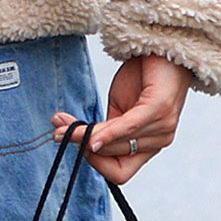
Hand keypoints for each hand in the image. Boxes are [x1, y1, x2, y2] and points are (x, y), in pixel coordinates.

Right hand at [61, 56, 189, 185]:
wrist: (162, 47)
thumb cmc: (144, 76)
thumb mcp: (120, 107)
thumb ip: (106, 128)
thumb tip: (81, 142)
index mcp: (148, 145)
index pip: (120, 173)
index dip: (95, 164)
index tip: (75, 144)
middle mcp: (158, 142)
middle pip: (111, 158)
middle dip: (80, 145)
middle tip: (57, 130)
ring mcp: (162, 128)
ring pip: (115, 145)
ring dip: (84, 136)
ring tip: (62, 123)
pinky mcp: (159, 109)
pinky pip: (128, 128)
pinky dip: (107, 134)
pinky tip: (90, 135)